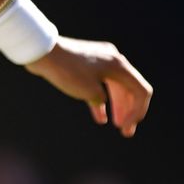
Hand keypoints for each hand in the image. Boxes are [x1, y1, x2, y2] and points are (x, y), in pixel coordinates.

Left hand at [28, 38, 152, 137]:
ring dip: (117, 106)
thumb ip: (101, 99)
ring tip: (116, 124)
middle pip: (130, 89)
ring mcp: (101, 61)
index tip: (126, 128)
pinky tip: (100, 117)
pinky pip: (101, 84)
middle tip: (126, 132)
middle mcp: (114, 61)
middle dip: (130, 111)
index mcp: (119, 66)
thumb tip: (101, 102)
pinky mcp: (88, 64)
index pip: (141, 90)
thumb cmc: (66, 71)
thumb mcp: (88, 91)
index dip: (138, 111)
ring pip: (115, 87)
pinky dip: (102, 100)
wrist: (43, 52)